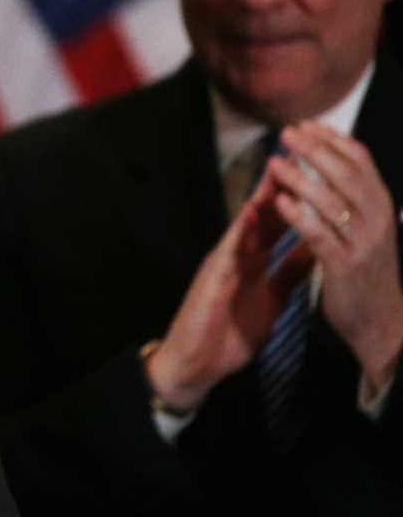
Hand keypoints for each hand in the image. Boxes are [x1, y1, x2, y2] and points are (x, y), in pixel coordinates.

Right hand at [146, 168, 313, 411]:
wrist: (196, 362)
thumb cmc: (230, 334)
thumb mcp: (272, 299)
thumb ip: (289, 273)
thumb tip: (314, 247)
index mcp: (255, 262)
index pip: (280, 225)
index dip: (300, 200)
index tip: (319, 175)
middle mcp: (239, 255)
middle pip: (266, 215)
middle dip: (283, 187)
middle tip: (301, 154)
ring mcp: (224, 262)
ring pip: (247, 224)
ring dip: (262, 197)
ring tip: (277, 168)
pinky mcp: (212, 276)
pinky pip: (229, 249)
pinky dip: (240, 230)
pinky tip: (250, 212)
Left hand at [269, 122, 402, 390]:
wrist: (385, 323)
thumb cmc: (369, 271)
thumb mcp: (370, 228)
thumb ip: (356, 198)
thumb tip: (340, 161)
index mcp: (383, 205)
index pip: (361, 159)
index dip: (332, 138)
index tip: (305, 123)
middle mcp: (378, 219)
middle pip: (346, 173)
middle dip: (315, 149)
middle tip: (285, 133)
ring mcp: (363, 243)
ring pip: (331, 201)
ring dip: (300, 178)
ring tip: (274, 162)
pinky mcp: (345, 267)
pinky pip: (320, 235)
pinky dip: (299, 216)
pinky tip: (279, 202)